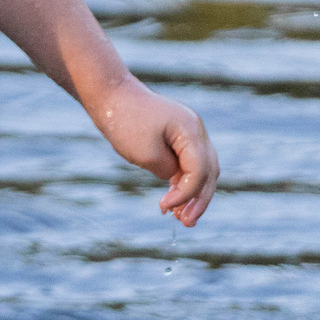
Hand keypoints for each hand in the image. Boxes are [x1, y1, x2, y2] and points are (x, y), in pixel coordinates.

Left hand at [90, 77, 219, 227]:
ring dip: (193, 195)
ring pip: (201, 170)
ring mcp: (189, 133)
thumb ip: (167, 171)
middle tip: (186, 224)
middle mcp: (196, 131)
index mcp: (191, 130)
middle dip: (199, 200)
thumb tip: (177, 182)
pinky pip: (187, 165)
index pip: (200, 170)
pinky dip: (182, 184)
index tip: (164, 207)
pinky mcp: (177, 138)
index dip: (186, 194)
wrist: (110, 95)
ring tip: (181, 219)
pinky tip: (172, 202)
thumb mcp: (145, 153)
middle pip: (209, 172)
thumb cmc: (125, 121)